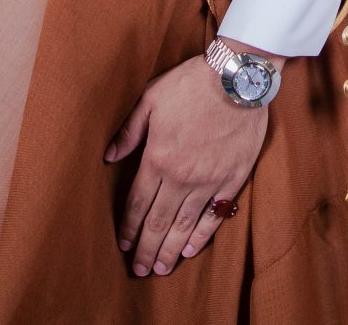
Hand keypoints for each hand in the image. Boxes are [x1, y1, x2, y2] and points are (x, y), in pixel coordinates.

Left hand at [105, 49, 276, 277]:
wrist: (238, 77)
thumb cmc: (190, 84)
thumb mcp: (150, 99)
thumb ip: (129, 132)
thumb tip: (109, 157)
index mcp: (157, 158)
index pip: (137, 204)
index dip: (128, 228)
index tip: (123, 245)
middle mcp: (181, 177)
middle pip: (158, 222)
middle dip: (146, 249)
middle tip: (139, 270)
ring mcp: (209, 180)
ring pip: (185, 225)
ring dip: (170, 250)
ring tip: (161, 269)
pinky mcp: (233, 178)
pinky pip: (214, 215)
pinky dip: (201, 236)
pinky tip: (190, 250)